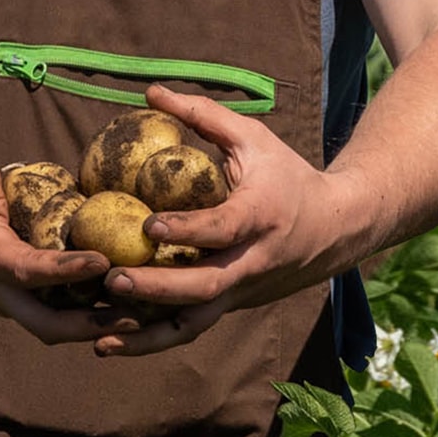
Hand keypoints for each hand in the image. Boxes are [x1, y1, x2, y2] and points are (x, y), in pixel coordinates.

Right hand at [0, 137, 136, 347]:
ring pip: (60, 322)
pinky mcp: (29, 287)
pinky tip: (133, 293)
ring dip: (100, 323)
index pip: (30, 273)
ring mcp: (15, 292)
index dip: (67, 271)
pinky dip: (96, 307)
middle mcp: (1, 287)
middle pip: (49, 323)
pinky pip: (65, 307)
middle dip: (93, 324)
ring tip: (147, 313)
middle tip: (140, 312)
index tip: (105, 260)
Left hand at [93, 84, 373, 357]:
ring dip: (148, 334)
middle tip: (113, 278)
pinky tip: (112, 343)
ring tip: (101, 336)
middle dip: (157, 288)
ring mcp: (241, 290)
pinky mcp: (231, 306)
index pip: (223, 228)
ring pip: (195, 323)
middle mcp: (252, 262)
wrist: (336, 229)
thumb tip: (150, 92)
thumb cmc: (287, 176)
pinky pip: (190, 328)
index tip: (147, 224)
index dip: (187, 230)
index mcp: (260, 216)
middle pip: (204, 287)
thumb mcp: (255, 139)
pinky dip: (151, 340)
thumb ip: (204, 116)